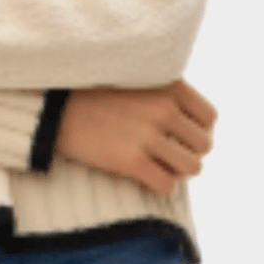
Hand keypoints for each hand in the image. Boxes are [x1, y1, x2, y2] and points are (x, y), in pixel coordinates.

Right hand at [53, 79, 217, 196]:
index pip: (209, 118)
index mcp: (170, 86)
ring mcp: (149, 136)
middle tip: (163, 152)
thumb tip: (195, 125)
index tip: (177, 135)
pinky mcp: (131, 161)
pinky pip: (166, 185)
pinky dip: (158, 184)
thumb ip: (168, 94)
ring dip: (175, 170)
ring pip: (191, 168)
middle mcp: (164, 109)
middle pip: (203, 146)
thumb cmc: (94, 93)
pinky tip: (143, 176)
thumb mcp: (138, 79)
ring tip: (156, 164)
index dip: (195, 130)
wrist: (54, 108)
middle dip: (185, 152)